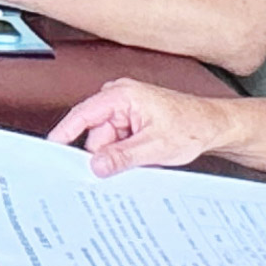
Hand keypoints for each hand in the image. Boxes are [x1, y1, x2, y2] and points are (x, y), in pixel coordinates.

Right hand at [46, 76, 230, 175]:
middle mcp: (120, 97)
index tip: (52, 150)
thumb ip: (122, 157)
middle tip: (119, 170)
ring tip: (141, 160)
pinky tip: (139, 158)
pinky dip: (124, 153)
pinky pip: (117, 140)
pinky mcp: (131, 120)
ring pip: (106, 140)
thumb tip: (95, 165)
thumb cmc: (192, 127)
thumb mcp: (155, 147)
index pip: (83, 115)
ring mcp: (125, 108)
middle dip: (103, 154)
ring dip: (117, 155)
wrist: (214, 126)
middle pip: (95, 133)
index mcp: (122, 95)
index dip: (65, 133)